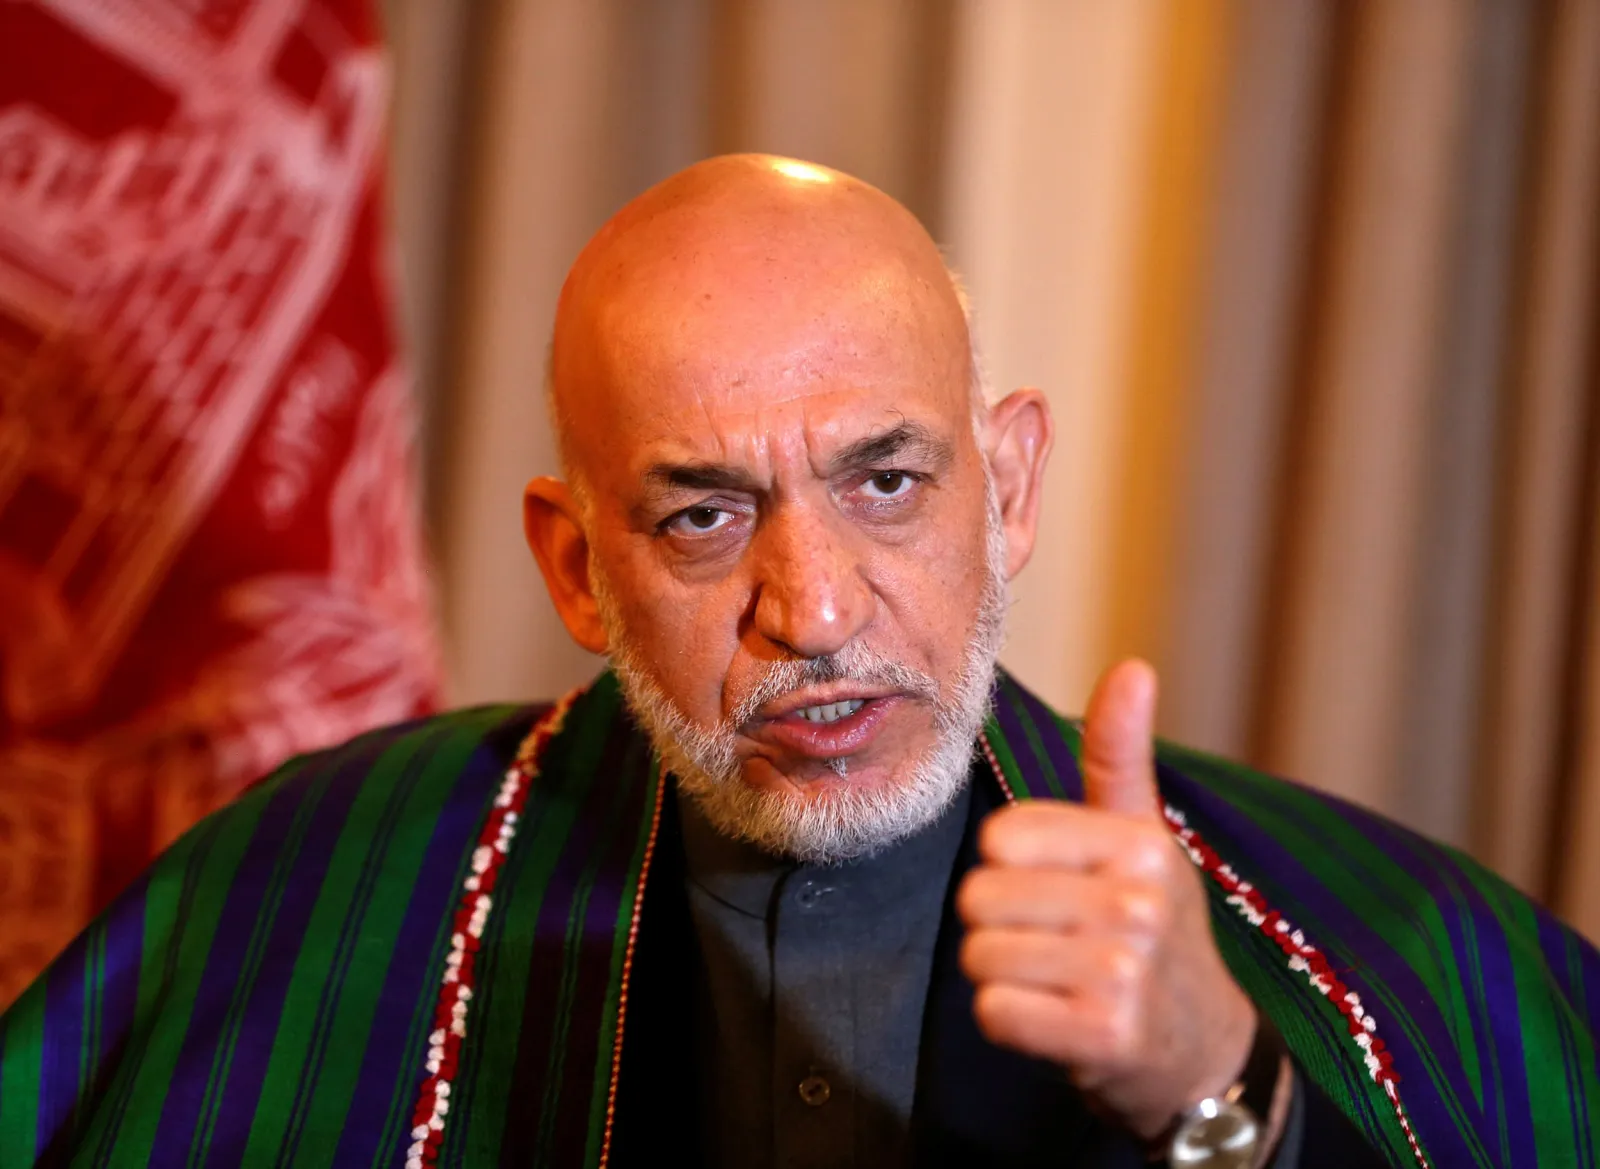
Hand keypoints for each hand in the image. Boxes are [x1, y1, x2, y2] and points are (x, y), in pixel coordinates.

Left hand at [956, 659, 1257, 1139]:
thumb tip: (1132, 667)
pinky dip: (1011, 1024)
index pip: (998, 837)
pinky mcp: (1105, 1036)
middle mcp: (1138, 904)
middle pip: (979, 898)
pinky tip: (1056, 1022)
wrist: (1202, 1052)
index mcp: (1139, 844)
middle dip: (999, 927)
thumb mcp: (1143, 838)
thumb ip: (1119, 755)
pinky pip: (996, 1013)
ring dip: (1002, 978)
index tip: (1056, 890)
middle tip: (1054, 946)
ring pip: (980, 956)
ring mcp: (1126, 973)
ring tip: (1057, 983)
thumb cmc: (1155, 931)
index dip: (1008, 869)